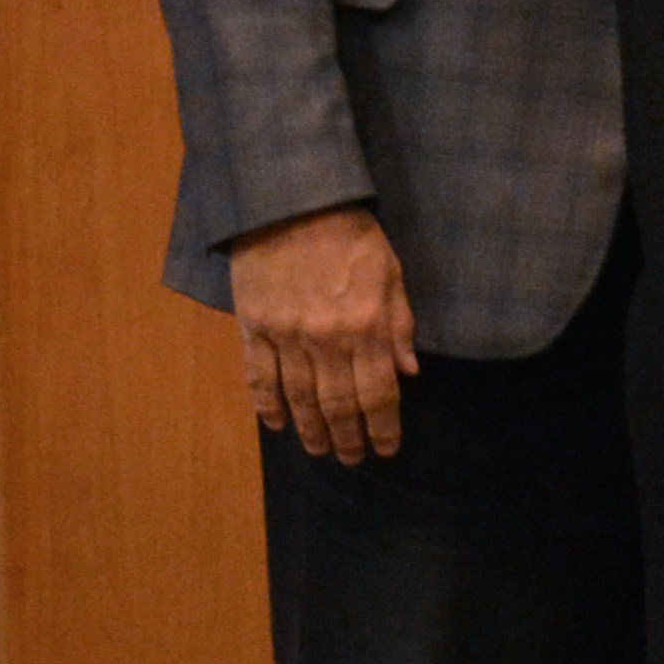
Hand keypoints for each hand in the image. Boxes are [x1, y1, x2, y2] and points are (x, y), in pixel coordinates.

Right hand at [229, 203, 418, 462]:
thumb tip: (409, 373)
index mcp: (367, 327)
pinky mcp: (254, 327)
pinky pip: (259, 376)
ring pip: (299, 398)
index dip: (383, 427)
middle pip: (338, 404)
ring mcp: (286, 336)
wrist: (291, 204)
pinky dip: (266, 405)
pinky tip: (276, 425)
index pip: (378, 393)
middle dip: (348, 437)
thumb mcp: (391, 273)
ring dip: (311, 430)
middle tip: (351, 459)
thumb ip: (399, 324)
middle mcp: (327, 340)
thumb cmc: (351, 235)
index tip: (387, 449)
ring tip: (319, 450)